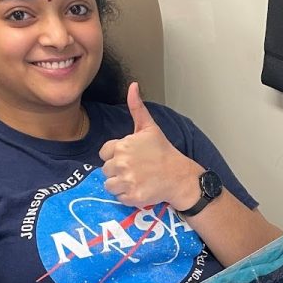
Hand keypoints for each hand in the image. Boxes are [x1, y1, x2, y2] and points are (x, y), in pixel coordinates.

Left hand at [99, 83, 201, 210]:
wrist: (179, 175)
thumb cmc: (163, 151)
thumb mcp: (149, 127)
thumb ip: (137, 107)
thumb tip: (133, 85)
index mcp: (122, 145)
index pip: (104, 153)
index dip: (115, 156)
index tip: (130, 158)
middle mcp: (122, 163)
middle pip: (106, 170)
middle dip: (117, 171)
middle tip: (135, 170)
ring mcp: (127, 181)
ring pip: (109, 185)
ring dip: (120, 185)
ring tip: (135, 180)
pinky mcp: (132, 196)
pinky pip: (119, 198)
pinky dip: (127, 196)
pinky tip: (139, 188)